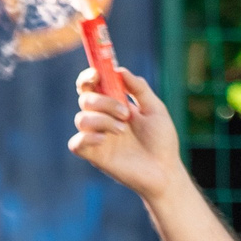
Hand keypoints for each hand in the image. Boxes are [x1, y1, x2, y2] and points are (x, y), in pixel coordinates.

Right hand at [69, 68, 183, 202]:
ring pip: (81, 119)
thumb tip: (119, 70)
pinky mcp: (94, 156)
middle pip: (85, 99)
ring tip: (123, 131)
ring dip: (102, 120)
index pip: (91, 86)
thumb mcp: (155, 109)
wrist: (165, 171)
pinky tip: (104, 140)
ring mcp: (96, 137)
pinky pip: (76, 143)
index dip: (88, 77)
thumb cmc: (162, 141)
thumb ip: (139, 88)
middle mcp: (102, 119)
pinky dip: (87, 138)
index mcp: (114, 105)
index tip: (97, 74)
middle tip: (126, 114)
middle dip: (104, 102)